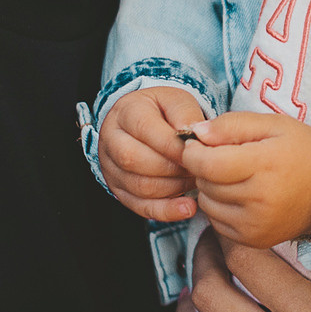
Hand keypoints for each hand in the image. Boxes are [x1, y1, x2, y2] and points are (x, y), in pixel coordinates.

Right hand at [99, 88, 207, 222]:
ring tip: (196, 180)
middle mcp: (111, 140)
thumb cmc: (163, 111)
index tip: (197, 152)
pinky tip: (187, 208)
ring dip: (174, 188)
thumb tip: (193, 133)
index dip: (173, 146)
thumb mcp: (176, 100)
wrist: (144, 121)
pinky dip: (166, 211)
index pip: (144, 130)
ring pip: (139, 186)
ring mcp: (111, 168)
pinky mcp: (119, 190)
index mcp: (126, 112)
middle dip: (173, 168)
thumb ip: (185, 113)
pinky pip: (141, 207)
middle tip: (198, 167)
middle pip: (134, 160)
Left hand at [179, 112, 310, 246]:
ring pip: (207, 205)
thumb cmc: (302, 151)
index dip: (193, 153)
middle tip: (222, 157)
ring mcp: (257, 224)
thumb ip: (232, 124)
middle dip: (204, 168)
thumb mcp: (273, 125)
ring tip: (233, 177)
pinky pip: (217, 223)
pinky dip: (220, 208)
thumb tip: (195, 132)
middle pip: (205, 184)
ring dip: (211, 189)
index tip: (198, 145)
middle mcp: (260, 199)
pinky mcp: (255, 240)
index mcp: (265, 164)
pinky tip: (239, 196)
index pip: (208, 164)